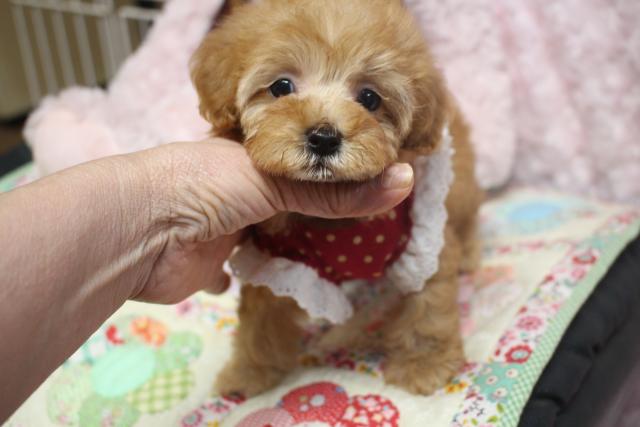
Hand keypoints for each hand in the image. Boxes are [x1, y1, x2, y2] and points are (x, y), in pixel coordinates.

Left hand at [129, 138, 413, 302]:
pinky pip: (250, 267)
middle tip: (369, 219)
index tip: (374, 176)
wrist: (139, 235)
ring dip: (299, 241)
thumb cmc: (204, 188)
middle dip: (322, 208)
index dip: (335, 165)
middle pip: (290, 196)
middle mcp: (239, 186)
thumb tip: (405, 181)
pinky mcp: (215, 264)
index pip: (303, 155)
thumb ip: (335, 189)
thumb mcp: (276, 180)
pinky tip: (297, 274)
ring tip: (349, 248)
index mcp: (250, 152)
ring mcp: (226, 225)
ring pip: (272, 232)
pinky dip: (269, 272)